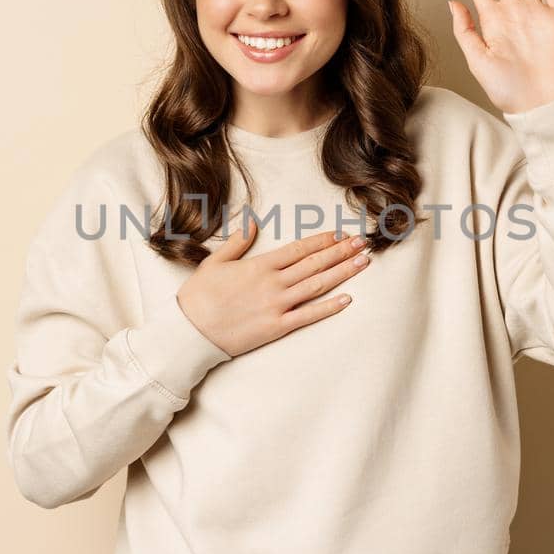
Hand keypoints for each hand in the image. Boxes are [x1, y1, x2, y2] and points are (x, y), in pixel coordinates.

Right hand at [176, 218, 370, 356]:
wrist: (190, 332)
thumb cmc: (199, 297)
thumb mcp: (215, 261)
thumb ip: (237, 241)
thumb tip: (253, 221)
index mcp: (260, 265)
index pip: (299, 248)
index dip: (322, 240)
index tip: (340, 234)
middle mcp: (273, 282)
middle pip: (315, 263)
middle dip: (341, 251)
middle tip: (363, 243)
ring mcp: (277, 305)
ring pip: (317, 286)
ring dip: (342, 272)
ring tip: (363, 263)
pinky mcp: (277, 327)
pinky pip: (309, 316)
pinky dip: (329, 307)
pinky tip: (347, 299)